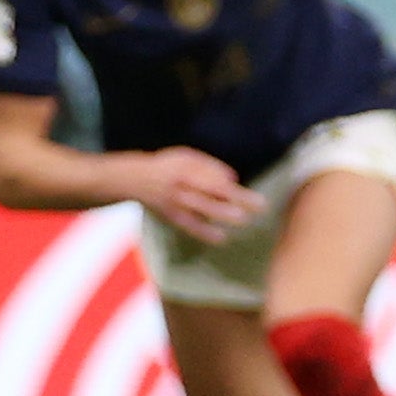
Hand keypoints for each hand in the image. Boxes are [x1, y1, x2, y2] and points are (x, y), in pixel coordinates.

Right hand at [124, 147, 264, 242]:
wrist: (134, 179)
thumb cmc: (167, 166)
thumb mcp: (185, 157)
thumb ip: (209, 165)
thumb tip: (233, 178)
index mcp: (188, 167)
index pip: (214, 175)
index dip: (230, 183)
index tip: (247, 189)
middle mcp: (183, 184)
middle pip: (214, 190)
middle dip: (237, 197)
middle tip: (260, 205)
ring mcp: (177, 201)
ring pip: (203, 207)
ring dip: (223, 213)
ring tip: (243, 219)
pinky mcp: (172, 216)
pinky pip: (190, 225)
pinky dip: (205, 232)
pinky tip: (221, 238)